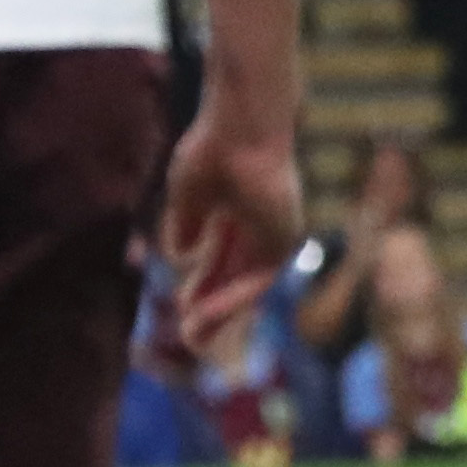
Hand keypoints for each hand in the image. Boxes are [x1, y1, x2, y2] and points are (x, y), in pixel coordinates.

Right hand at [158, 93, 305, 352]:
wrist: (241, 128)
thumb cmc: (215, 148)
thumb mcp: (190, 193)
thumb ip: (187, 223)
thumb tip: (181, 254)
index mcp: (238, 213)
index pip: (222, 261)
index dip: (202, 286)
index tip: (182, 310)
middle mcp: (259, 227)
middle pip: (236, 279)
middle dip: (212, 309)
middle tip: (190, 338)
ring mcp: (275, 233)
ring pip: (248, 285)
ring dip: (221, 312)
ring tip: (193, 337)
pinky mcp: (285, 237)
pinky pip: (257, 278)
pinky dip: (231, 297)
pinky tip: (204, 313)